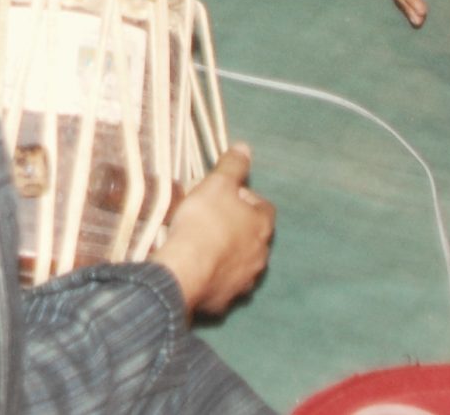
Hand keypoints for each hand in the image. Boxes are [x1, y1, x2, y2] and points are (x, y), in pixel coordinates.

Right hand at [155, 146, 274, 315]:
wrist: (185, 272)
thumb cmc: (204, 222)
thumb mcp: (216, 184)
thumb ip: (232, 166)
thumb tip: (245, 148)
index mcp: (262, 227)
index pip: (264, 207)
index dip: (245, 198)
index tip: (224, 195)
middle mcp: (261, 256)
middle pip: (253, 237)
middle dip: (236, 227)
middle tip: (210, 218)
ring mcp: (245, 282)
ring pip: (240, 263)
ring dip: (227, 253)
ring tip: (201, 244)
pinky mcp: (226, 301)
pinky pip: (223, 284)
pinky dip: (214, 276)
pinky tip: (196, 268)